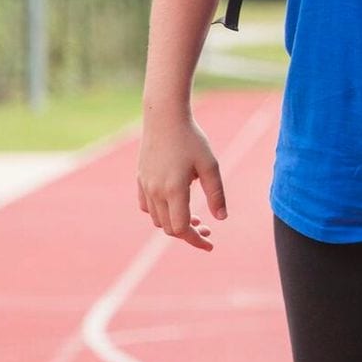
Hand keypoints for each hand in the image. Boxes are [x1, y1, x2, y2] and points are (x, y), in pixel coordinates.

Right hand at [136, 116, 227, 252]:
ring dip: (175, 224)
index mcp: (174, 190)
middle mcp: (155, 191)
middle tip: (208, 229)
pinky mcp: (140, 178)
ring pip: (157, 219)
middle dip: (189, 234)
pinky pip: (147, 206)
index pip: (181, 229)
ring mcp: (145, 185)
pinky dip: (160, 213)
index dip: (195, 240)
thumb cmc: (192, 139)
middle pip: (168, 228)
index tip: (210, 244)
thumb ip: (216, 193)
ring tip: (196, 218)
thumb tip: (221, 219)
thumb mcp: (210, 165)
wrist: (164, 117)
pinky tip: (175, 206)